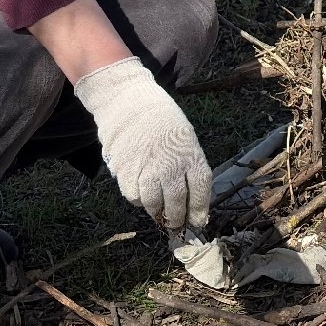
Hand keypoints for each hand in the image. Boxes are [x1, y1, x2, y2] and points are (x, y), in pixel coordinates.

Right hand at [75, 59, 210, 230]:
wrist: (128, 101)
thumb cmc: (161, 120)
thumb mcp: (185, 139)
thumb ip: (188, 166)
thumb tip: (190, 198)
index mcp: (190, 156)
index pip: (200, 192)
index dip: (199, 211)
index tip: (198, 223)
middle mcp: (170, 167)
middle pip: (176, 204)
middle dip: (177, 219)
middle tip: (175, 224)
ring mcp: (147, 171)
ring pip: (153, 205)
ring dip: (157, 212)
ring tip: (158, 210)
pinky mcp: (125, 173)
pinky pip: (133, 197)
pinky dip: (138, 199)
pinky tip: (140, 190)